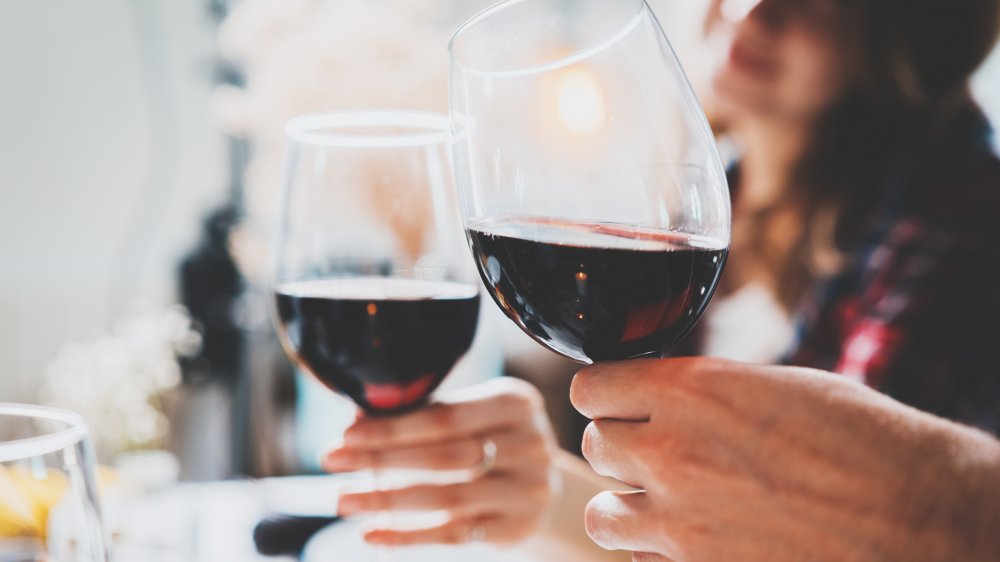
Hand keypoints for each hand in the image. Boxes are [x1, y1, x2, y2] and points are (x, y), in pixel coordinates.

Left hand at [323, 377, 557, 545]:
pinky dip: (409, 535)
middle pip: (445, 456)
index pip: (445, 417)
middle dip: (381, 460)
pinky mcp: (518, 527)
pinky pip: (455, 534)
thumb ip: (420, 414)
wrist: (539, 483)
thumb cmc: (490, 438)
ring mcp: (529, 489)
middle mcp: (530, 444)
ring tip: (344, 499)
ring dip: (387, 501)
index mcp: (515, 402)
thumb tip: (355, 423)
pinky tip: (373, 533)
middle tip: (332, 460)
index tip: (346, 435)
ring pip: (448, 498)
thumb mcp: (468, 414)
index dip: (392, 428)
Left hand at [570, 357, 999, 561]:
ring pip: (601, 514)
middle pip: (594, 447)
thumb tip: (669, 398)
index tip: (621, 402)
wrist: (921, 517)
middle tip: (659, 453)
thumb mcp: (776, 386)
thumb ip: (706, 392)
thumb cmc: (864, 440)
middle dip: (622, 448)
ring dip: (628, 507)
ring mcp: (679, 521)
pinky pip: (639, 561)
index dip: (605, 395)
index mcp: (687, 392)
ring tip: (667, 505)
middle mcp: (670, 452)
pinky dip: (656, 552)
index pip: (589, 388)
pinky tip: (693, 540)